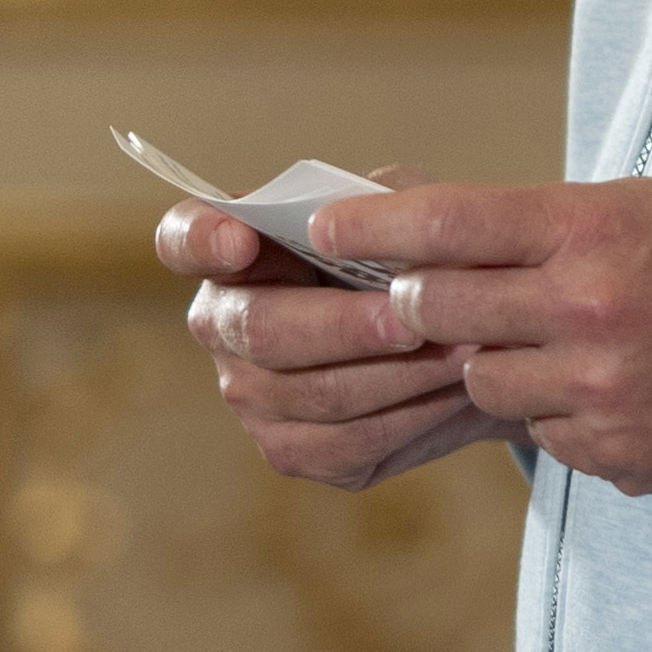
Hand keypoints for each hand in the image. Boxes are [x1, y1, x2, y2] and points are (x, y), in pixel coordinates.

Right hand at [165, 171, 523, 489]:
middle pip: (261, 330)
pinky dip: (413, 415)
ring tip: (465, 351)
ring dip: (399, 374)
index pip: (185, 239)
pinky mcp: (294, 450)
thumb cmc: (415, 256)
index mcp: (237, 251)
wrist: (465, 335)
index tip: (238, 239)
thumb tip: (379, 218)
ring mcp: (251, 393)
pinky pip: (349, 443)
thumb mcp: (407, 209)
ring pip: (315, 394)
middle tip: (412, 321)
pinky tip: (456, 390)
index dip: (202, 240)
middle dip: (344, 326)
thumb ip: (386, 201)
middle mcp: (226, 325)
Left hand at [296, 173, 651, 498]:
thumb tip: (430, 237)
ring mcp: (599, 390)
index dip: (370, 228)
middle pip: (436, 311)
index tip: (319, 230)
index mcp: (597, 231)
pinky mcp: (613, 453)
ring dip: (499, 366)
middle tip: (425, 303)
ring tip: (562, 349)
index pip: (450, 223)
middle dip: (421, 307)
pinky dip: (559, 413)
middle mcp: (589, 309)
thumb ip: (545, 225)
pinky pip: (539, 434)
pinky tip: (614, 392)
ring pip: (480, 382)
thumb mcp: (648, 211)